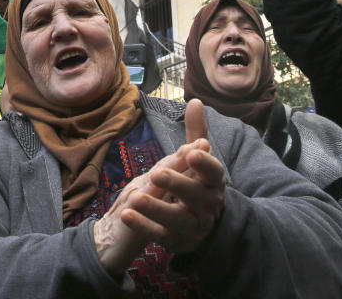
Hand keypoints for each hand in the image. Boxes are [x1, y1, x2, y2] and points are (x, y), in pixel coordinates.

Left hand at [94, 101, 224, 273]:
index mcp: (214, 184)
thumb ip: (196, 133)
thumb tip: (196, 101)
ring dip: (156, 208)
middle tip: (158, 173)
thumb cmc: (197, 185)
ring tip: (135, 196)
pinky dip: (143, 226)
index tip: (192, 153)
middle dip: (178, 184)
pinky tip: (126, 214)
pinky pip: (160, 235)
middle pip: (196, 196)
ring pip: (177, 218)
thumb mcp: (198, 161)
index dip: (204, 164)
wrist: (201, 227)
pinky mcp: (176, 241)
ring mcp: (193, 225)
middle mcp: (208, 206)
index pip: (214, 173)